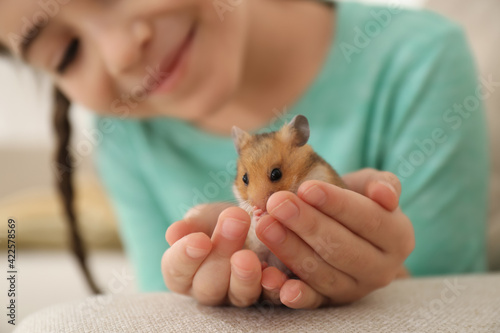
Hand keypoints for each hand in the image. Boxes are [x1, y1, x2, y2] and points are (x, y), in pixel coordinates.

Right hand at [162, 202, 263, 306]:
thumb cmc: (220, 220)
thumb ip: (191, 225)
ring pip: (239, 295)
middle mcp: (210, 291)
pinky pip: (271, 297)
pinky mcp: (269, 295)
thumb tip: (173, 234)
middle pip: (208, 285)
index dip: (186, 257)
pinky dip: (273, 287)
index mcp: (185, 273)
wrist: (254, 219)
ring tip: (248, 256)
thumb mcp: (204, 216)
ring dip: (245, 276)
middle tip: (234, 225)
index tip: (199, 240)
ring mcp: (239, 295)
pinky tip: (274, 272)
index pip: (177, 271)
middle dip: (220, 255)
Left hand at [256, 168, 414, 308]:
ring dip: (290, 249)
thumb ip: (382, 184)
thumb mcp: (370, 186)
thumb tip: (385, 195)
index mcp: (398, 237)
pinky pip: (311, 301)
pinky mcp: (331, 303)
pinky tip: (272, 278)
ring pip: (323, 272)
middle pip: (342, 247)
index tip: (306, 188)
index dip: (337, 204)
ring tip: (265, 225)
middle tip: (277, 203)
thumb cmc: (354, 200)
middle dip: (307, 224)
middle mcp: (381, 269)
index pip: (368, 219)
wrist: (343, 226)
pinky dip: (293, 292)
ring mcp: (355, 289)